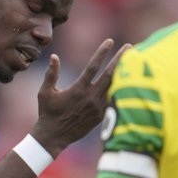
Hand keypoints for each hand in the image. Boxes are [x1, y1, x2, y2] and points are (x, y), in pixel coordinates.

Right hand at [31, 39, 129, 156]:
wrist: (54, 136)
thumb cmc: (47, 113)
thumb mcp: (45, 92)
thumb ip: (51, 74)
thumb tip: (54, 56)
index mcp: (78, 88)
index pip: (93, 66)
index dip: (102, 52)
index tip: (110, 41)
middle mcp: (91, 96)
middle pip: (110, 74)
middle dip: (121, 59)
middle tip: (130, 47)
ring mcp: (98, 107)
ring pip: (114, 86)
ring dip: (123, 73)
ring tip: (132, 61)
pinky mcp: (100, 115)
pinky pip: (112, 99)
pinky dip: (119, 89)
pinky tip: (126, 80)